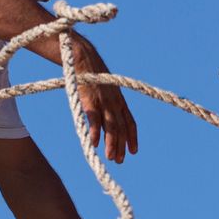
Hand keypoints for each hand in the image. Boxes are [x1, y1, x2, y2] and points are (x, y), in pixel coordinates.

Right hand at [68, 35, 137, 162]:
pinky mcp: (91, 100)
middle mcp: (115, 102)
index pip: (130, 121)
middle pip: (122, 127)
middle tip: (120, 161)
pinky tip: (94, 144)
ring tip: (111, 158)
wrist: (83, 56)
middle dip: (122, 145)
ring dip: (112, 143)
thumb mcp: (103, 89)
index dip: (133, 137)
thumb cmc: (91, 74)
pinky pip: (94, 119)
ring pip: (111, 126)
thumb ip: (104, 105)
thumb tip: (101, 120)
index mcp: (120, 100)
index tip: (134, 151)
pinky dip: (94, 132)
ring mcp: (104, 101)